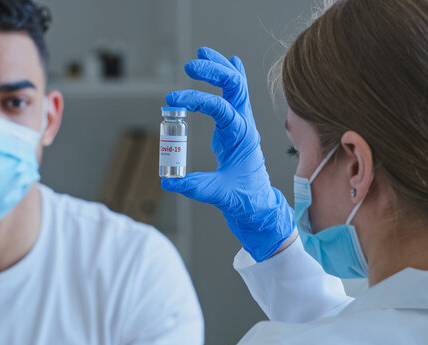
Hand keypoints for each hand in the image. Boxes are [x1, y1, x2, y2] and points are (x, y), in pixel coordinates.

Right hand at [161, 47, 295, 261]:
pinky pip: (236, 97)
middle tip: (191, 64)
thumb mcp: (219, 195)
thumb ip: (195, 186)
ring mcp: (241, 124)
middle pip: (235, 86)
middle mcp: (244, 125)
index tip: (173, 100)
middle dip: (214, 71)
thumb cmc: (244, 200)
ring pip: (237, 87)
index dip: (198, 99)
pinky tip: (229, 63)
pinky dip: (232, 77)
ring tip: (203, 53)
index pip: (221, 107)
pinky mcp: (236, 128)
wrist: (259, 207)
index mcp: (241, 137)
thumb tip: (168, 181)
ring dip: (221, 68)